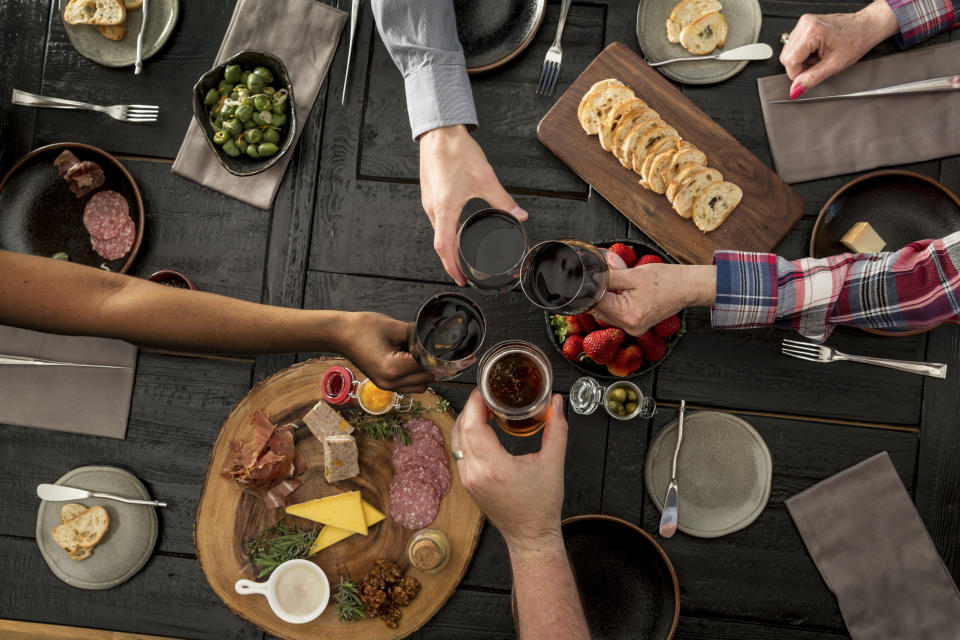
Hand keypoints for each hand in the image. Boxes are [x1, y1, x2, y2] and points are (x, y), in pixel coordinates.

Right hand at [336, 312, 433, 392]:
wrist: (340, 334)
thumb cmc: (363, 328)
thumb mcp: (395, 327)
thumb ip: (417, 336)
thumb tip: (433, 342)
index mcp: (393, 369)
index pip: (426, 366)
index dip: (432, 354)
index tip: (431, 343)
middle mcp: (390, 382)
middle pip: (426, 379)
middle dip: (428, 364)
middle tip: (423, 347)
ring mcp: (386, 386)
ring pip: (420, 386)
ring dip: (422, 372)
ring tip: (414, 354)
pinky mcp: (384, 385)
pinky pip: (409, 386)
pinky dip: (413, 376)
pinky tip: (406, 360)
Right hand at [419, 125, 527, 284]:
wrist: (440, 131)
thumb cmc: (457, 152)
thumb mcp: (485, 180)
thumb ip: (503, 201)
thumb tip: (520, 216)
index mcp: (444, 209)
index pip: (444, 248)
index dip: (452, 267)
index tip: (461, 279)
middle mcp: (432, 208)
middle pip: (440, 242)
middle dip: (452, 259)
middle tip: (464, 270)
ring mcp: (429, 200)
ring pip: (438, 230)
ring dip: (449, 244)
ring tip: (462, 252)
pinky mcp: (430, 192)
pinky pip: (437, 218)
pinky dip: (446, 228)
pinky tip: (456, 226)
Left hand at [450, 390, 566, 552]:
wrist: (530, 535)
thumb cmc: (541, 505)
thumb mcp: (553, 462)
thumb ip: (556, 428)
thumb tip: (556, 402)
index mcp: (494, 467)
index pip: (472, 424)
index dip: (475, 402)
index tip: (486, 389)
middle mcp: (475, 473)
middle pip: (461, 428)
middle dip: (471, 407)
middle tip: (488, 395)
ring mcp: (468, 479)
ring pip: (456, 440)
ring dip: (467, 421)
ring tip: (484, 409)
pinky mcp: (467, 483)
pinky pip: (459, 452)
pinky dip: (467, 436)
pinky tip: (481, 429)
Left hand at [591, 264, 716, 335]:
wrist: (687, 288)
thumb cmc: (666, 280)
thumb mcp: (633, 275)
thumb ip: (608, 278)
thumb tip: (590, 279)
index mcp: (628, 315)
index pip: (596, 304)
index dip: (589, 291)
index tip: (586, 280)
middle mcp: (630, 327)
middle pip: (599, 312)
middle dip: (597, 296)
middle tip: (603, 279)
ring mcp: (634, 329)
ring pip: (607, 315)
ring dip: (605, 301)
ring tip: (617, 286)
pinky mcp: (636, 327)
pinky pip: (617, 317)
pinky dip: (615, 306)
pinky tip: (622, 294)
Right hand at [780, 0, 898, 97]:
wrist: (866, 27)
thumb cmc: (856, 40)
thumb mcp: (834, 65)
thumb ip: (812, 78)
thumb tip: (795, 89)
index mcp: (812, 31)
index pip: (790, 61)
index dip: (797, 74)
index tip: (808, 77)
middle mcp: (805, 24)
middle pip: (786, 56)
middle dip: (799, 66)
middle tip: (817, 65)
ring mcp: (804, 23)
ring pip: (789, 51)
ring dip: (802, 59)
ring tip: (819, 57)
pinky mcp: (805, 24)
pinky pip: (794, 45)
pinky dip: (804, 53)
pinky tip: (817, 51)